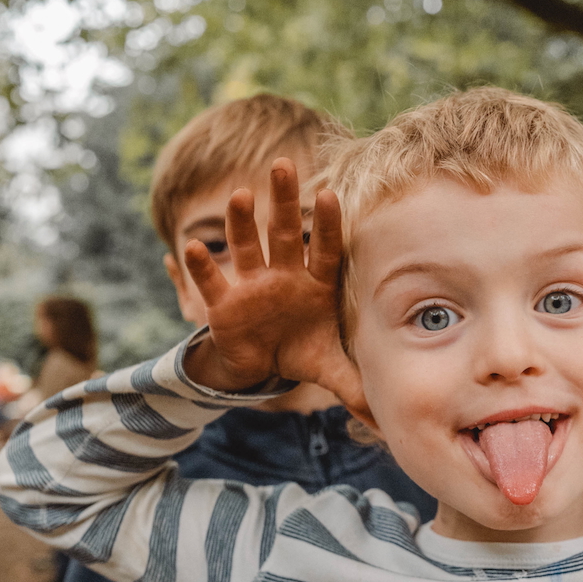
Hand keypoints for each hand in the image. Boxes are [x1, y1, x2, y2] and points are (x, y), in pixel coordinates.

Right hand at [181, 159, 371, 422]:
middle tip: (283, 165)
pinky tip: (192, 247)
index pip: (325, 251)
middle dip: (283, 201)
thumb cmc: (304, 351)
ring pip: (246, 247)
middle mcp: (284, 277)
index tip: (330, 195)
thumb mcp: (332, 370)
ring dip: (241, 223)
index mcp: (316, 285)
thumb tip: (390, 416)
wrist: (264, 365)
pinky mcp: (225, 304)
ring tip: (239, 195)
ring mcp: (252, 286)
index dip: (327, 226)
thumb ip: (360, 386)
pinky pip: (213, 282)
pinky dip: (203, 266)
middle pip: (283, 233)